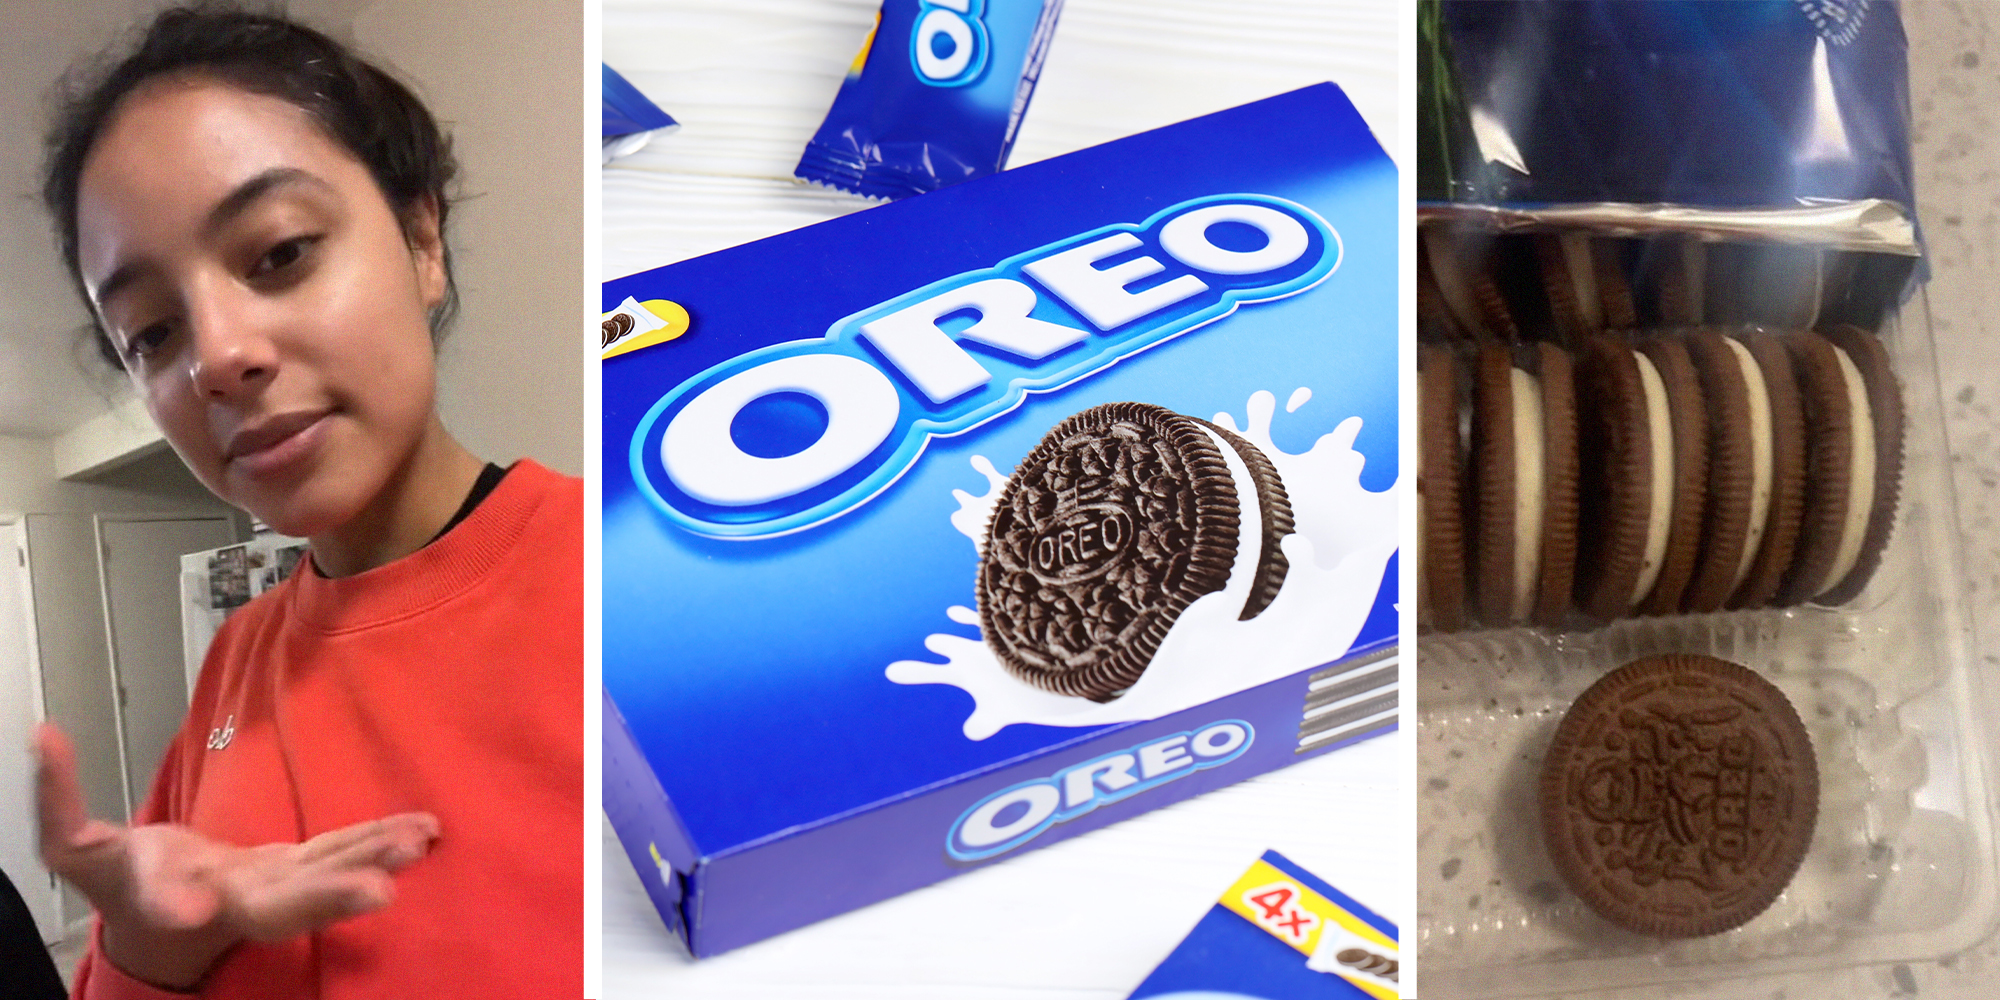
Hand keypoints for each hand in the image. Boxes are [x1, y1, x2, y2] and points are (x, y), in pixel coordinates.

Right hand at [35, 724, 439, 988]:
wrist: (163, 919)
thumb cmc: (120, 881)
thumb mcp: (73, 847)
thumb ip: (57, 797)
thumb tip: (43, 735)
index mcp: (175, 898)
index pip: (170, 897)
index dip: (176, 897)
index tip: (192, 904)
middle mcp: (234, 901)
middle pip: (282, 905)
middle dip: (328, 895)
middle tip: (380, 890)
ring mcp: (275, 889)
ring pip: (327, 877)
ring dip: (373, 858)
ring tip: (419, 842)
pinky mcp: (301, 869)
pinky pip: (344, 852)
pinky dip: (380, 839)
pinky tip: (423, 829)